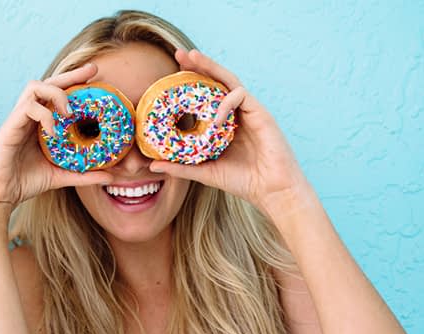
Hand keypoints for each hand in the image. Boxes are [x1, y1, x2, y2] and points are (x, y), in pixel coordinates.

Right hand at [0, 64, 113, 214]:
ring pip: (34, 87)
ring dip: (55, 93)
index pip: (57, 94)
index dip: (75, 82)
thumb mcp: (61, 176)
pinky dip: (44, 116)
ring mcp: (18, 119)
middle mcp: (28, 116)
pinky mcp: (9, 127)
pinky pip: (27, 108)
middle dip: (71, 74)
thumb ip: (84, 174)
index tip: (96, 77)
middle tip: (92, 70)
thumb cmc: (25, 182)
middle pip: (48, 82)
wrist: (0, 195)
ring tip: (70, 112)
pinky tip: (53, 132)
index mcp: (39, 123)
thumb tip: (112, 177)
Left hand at [149, 49, 311, 215]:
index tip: (170, 74)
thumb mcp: (205, 172)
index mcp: (223, 123)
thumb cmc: (242, 181)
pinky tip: (216, 119)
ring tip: (193, 57)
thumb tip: (152, 164)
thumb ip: (181, 167)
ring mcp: (249, 111)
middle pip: (217, 81)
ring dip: (211, 67)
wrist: (271, 190)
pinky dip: (225, 104)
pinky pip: (240, 97)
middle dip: (199, 65)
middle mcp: (235, 113)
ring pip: (229, 80)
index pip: (205, 96)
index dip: (190, 83)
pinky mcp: (261, 113)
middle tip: (180, 53)